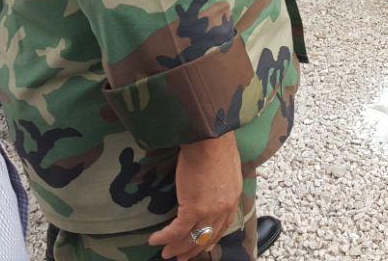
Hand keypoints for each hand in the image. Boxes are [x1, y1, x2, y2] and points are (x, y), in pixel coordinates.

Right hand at [147, 134, 242, 260]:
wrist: (210, 139)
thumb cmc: (215, 145)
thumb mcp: (226, 168)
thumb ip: (221, 182)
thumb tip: (210, 185)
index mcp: (233, 198)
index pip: (223, 225)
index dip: (211, 238)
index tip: (203, 245)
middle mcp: (224, 208)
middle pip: (208, 235)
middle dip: (193, 248)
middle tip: (181, 257)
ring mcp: (209, 210)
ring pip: (192, 237)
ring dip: (177, 247)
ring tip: (166, 254)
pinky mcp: (193, 208)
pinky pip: (177, 230)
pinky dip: (165, 237)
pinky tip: (154, 240)